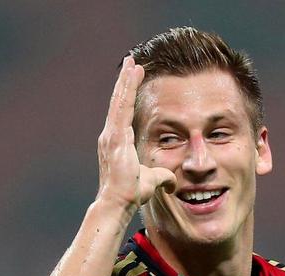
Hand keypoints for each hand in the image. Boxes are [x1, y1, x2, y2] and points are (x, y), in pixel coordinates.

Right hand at [96, 56, 175, 211]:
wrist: (118, 203)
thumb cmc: (131, 194)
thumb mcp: (152, 180)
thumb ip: (163, 177)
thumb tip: (174, 183)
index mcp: (117, 143)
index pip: (123, 114)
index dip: (128, 96)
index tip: (134, 80)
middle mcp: (110, 136)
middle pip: (118, 103)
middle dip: (125, 82)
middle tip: (131, 62)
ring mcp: (110, 136)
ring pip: (119, 101)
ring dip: (126, 81)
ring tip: (132, 62)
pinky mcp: (114, 137)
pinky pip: (121, 108)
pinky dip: (126, 90)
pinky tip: (132, 75)